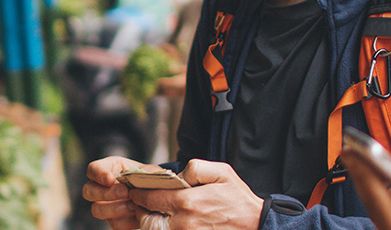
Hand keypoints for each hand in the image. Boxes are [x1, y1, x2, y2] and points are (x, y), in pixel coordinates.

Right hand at [83, 156, 151, 229]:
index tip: (110, 179)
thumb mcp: (150, 171)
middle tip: (125, 192)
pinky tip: (138, 214)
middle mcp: (101, 188)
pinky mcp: (114, 221)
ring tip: (134, 205)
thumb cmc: (149, 179)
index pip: (92, 169)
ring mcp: (105, 206)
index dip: (98, 174)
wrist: (156, 195)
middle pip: (88, 191)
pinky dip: (127, 221)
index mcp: (108, 169)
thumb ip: (147, 172)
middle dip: (107, 193)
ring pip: (97, 210)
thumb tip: (147, 177)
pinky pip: (114, 224)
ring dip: (115, 208)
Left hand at [126, 159, 262, 229]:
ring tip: (152, 212)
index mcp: (189, 202)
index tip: (135, 189)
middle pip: (147, 220)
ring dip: (150, 223)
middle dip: (141, 210)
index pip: (150, 198)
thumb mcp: (221, 172)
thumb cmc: (238, 199)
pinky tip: (166, 221)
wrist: (255, 224)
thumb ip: (195, 167)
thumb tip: (176, 176)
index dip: (139, 193)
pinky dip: (162, 229)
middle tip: (142, 202)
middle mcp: (184, 223)